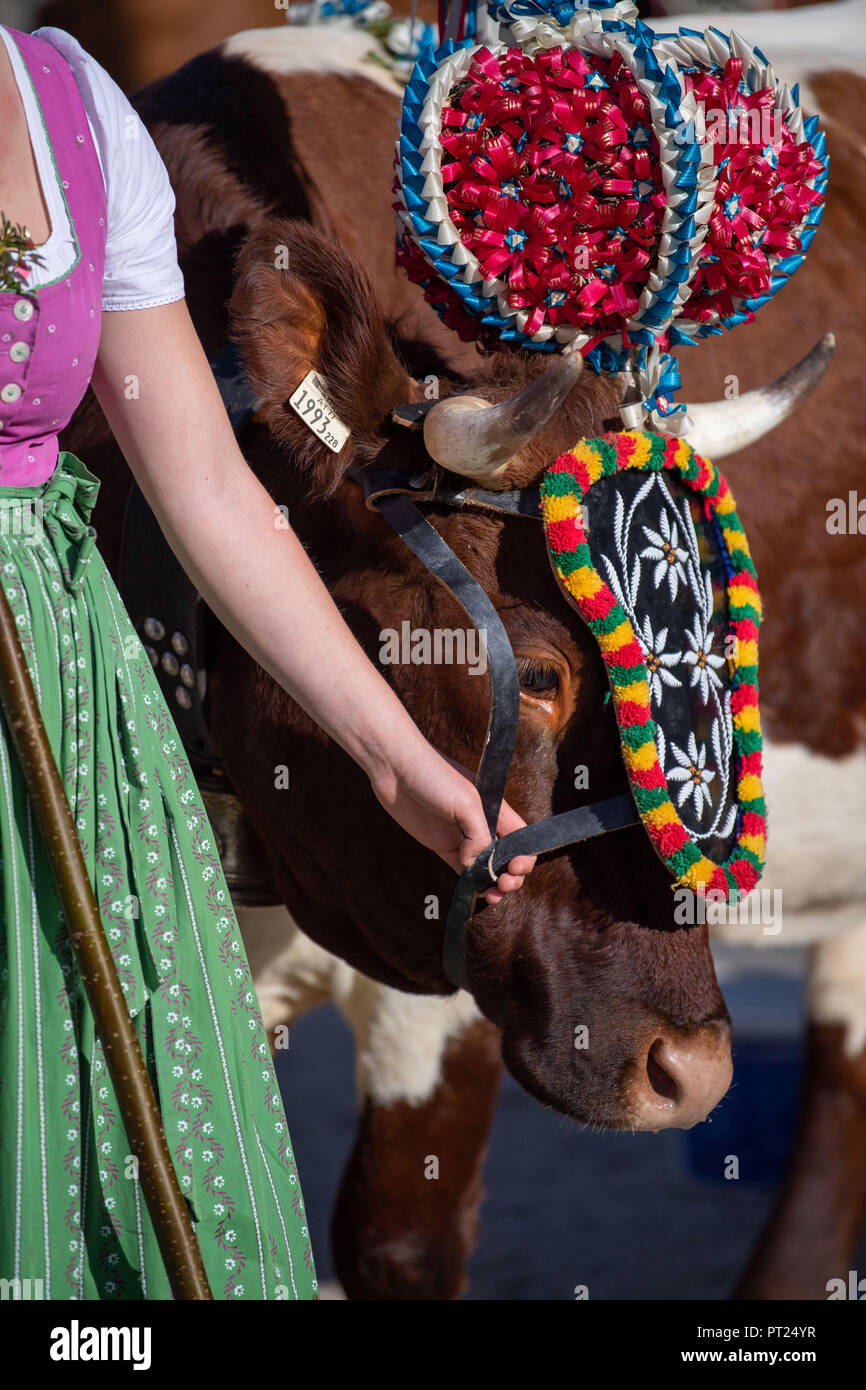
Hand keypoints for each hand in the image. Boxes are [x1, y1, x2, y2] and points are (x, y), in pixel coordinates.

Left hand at [370, 744, 535, 903]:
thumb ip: (479, 835)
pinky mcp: (441, 845)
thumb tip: (475, 864)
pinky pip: (461, 869)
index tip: (515, 867)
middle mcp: (481, 824)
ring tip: (493, 894)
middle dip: (511, 874)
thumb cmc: (434, 775)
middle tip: (505, 883)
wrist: (395, 768)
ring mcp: (461, 836)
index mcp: (495, 809)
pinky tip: (474, 891)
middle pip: (505, 856)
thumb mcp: (467, 801)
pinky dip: (470, 882)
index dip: (524, 855)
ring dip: (493, 883)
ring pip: (485, 867)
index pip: (520, 837)